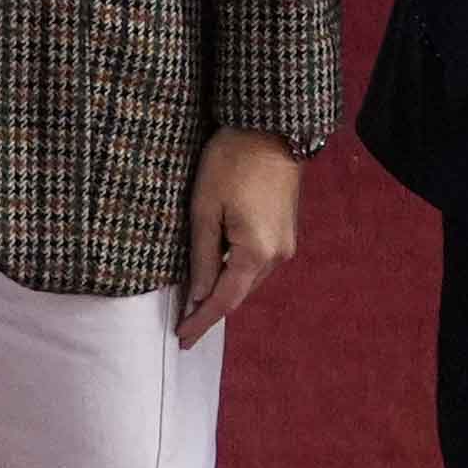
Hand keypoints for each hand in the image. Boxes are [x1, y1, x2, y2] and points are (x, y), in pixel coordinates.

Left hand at [177, 128, 301, 348]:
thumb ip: (202, 256)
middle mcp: (277, 255)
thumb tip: (199, 295)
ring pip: (249, 279)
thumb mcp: (205, 209)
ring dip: (224, 291)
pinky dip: (236, 272)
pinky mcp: (286, 231)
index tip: (181, 339)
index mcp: (255, 252)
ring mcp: (285, 244)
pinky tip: (217, 272)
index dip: (201, 321)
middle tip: (184, 326)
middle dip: (211, 310)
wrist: (269, 128)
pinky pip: (257, 262)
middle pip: (239, 294)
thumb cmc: (230, 162)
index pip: (224, 301)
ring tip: (195, 303)